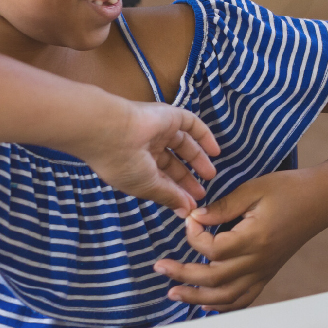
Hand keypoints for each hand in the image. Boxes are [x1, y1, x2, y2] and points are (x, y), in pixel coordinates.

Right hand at [71, 100, 220, 216]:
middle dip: (186, 178)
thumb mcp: (147, 186)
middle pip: (172, 163)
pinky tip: (216, 151)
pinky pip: (192, 125)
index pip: (159, 178)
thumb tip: (186, 211)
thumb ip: (169, 196)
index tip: (190, 205)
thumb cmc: (124, 164)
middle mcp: (146, 146)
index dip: (175, 191)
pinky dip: (205, 137)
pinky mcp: (170, 116)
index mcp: (135, 164)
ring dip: (198, 160)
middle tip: (201, 192)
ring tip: (211, 175)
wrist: (111, 131)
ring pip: (184, 145)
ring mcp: (159, 130)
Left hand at [154, 169, 327, 311]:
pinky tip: (206, 302)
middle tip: (160, 267)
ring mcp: (265, 269)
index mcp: (255, 237)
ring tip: (175, 292)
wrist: (322, 198)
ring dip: (198, 298)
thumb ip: (223, 206)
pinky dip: (224, 305)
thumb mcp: (254, 188)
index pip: (213, 249)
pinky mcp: (268, 271)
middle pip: (214, 279)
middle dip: (183, 275)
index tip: (190, 218)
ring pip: (227, 297)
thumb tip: (196, 218)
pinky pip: (245, 297)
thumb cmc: (290, 188)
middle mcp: (259, 259)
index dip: (194, 236)